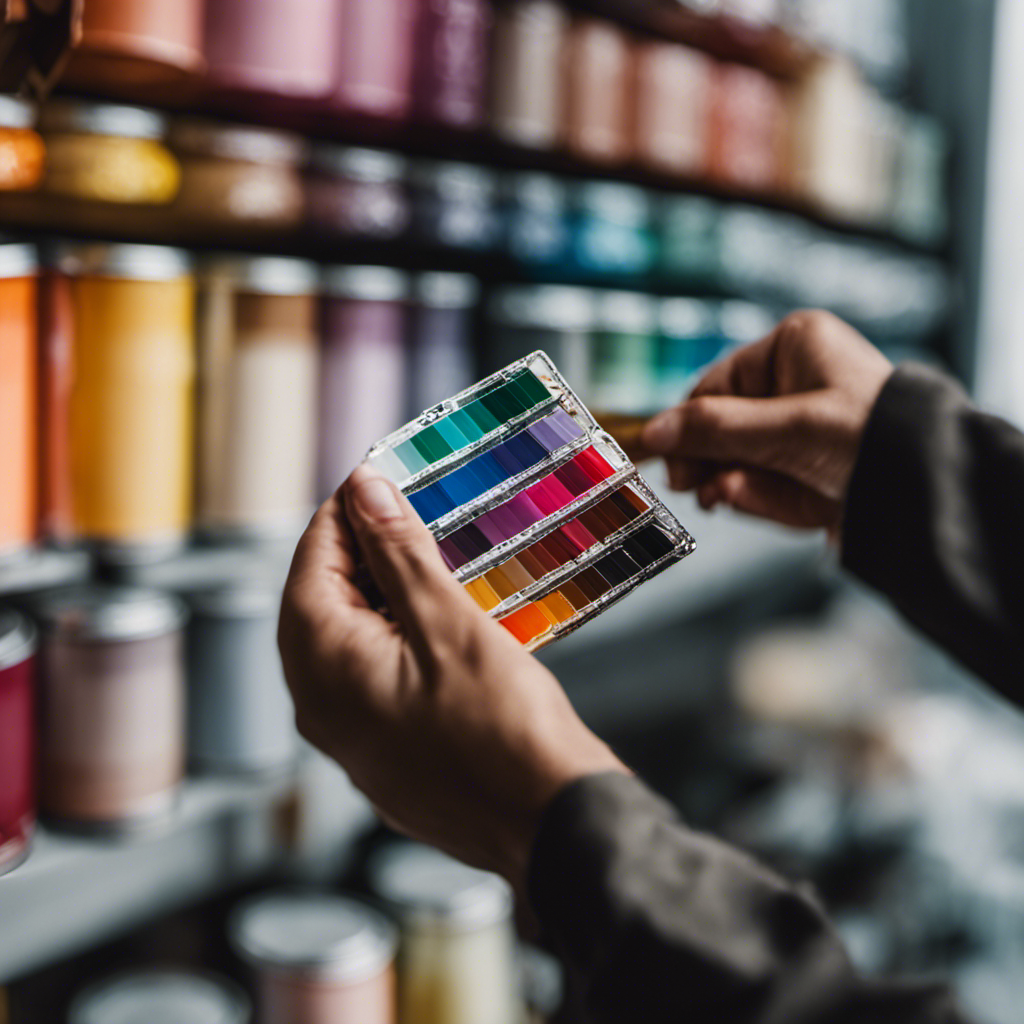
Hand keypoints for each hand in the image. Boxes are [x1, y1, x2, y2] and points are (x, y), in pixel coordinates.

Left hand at [278, 465, 626, 892]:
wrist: (550, 824)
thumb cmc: (503, 728)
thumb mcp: (449, 624)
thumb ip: (398, 554)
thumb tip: (363, 492)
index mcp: (324, 670)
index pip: (308, 568)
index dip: (341, 516)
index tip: (375, 479)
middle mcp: (323, 709)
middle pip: (321, 606)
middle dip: (358, 553)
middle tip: (405, 512)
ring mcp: (353, 740)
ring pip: (349, 644)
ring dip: (381, 596)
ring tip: (428, 556)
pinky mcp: (387, 756)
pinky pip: (374, 678)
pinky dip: (397, 638)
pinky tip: (439, 619)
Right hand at [641, 311, 892, 534]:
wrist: (930, 491)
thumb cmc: (871, 439)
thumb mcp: (784, 430)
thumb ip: (713, 430)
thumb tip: (652, 433)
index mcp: (794, 347)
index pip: (715, 386)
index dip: (688, 426)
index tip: (668, 462)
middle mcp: (798, 381)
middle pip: (726, 426)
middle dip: (715, 461)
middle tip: (693, 488)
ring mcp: (805, 426)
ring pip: (743, 459)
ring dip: (740, 484)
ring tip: (734, 498)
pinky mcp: (812, 465)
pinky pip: (768, 482)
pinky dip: (766, 499)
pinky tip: (773, 505)